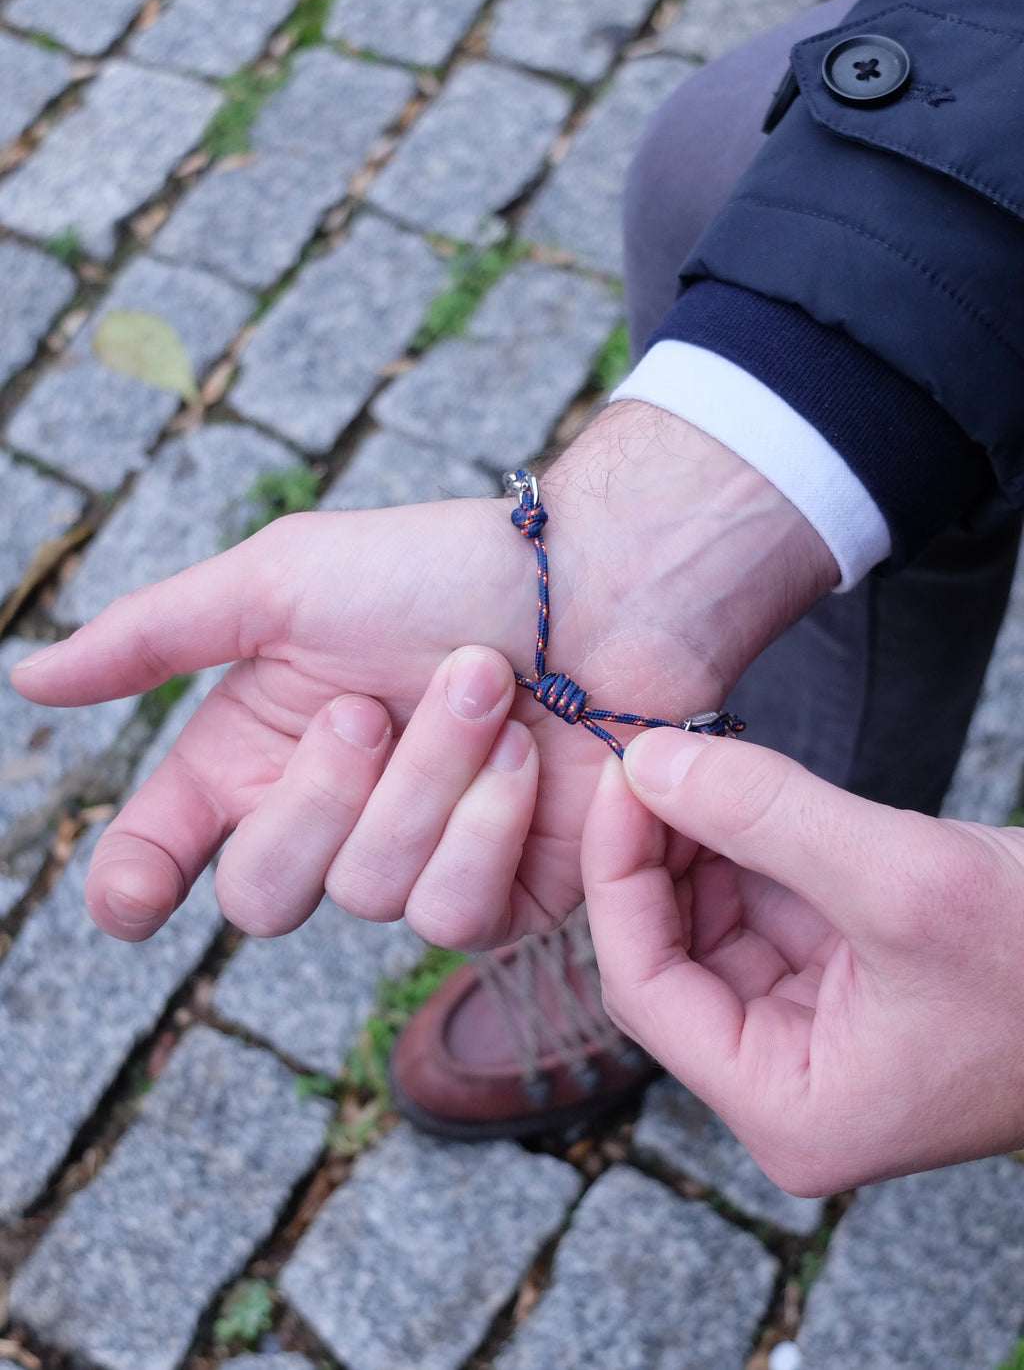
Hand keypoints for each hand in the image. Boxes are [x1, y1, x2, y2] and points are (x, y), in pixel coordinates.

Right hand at [10, 403, 834, 944]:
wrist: (600, 585)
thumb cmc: (443, 570)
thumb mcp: (283, 582)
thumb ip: (155, 637)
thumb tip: (26, 681)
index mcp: (259, 749)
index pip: (167, 850)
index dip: (135, 883)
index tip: (130, 897)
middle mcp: (327, 817)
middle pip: (261, 894)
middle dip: (321, 795)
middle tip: (374, 705)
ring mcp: (411, 862)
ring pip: (366, 896)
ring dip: (427, 782)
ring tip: (486, 691)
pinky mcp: (498, 896)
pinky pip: (452, 917)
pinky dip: (487, 826)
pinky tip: (528, 760)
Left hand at [582, 728, 1023, 1193]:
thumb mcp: (902, 879)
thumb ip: (764, 815)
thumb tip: (647, 759)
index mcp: (787, 1107)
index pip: (645, 988)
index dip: (620, 876)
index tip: (626, 777)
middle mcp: (789, 1080)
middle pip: (670, 952)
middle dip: (655, 850)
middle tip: (655, 752)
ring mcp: (816, 1029)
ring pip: (712, 921)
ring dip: (699, 838)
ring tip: (697, 757)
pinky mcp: (846, 977)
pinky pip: (766, 904)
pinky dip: (748, 842)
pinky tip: (743, 784)